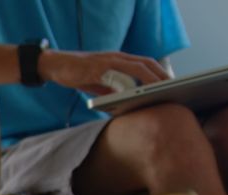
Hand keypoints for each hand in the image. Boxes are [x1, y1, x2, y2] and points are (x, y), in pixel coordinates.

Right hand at [38, 50, 169, 94]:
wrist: (55, 66)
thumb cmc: (78, 74)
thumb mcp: (98, 83)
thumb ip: (112, 89)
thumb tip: (124, 103)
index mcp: (119, 60)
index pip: (145, 63)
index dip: (159, 71)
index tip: (170, 83)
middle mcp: (116, 57)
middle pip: (146, 63)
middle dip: (161, 74)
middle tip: (172, 87)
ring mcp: (107, 62)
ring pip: (136, 67)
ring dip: (150, 79)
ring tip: (160, 91)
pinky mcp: (97, 68)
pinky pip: (117, 75)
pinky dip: (128, 84)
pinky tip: (135, 95)